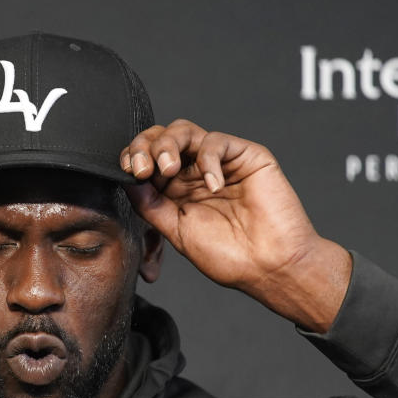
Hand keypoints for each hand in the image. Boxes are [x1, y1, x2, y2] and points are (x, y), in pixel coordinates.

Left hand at [122, 120, 349, 331]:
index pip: (148, 159)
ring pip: (185, 131)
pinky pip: (217, 141)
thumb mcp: (176, 231)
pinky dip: (207, 159)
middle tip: (143, 168)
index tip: (128, 171)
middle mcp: (196, 172)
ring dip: (168, 144)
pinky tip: (212, 185)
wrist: (269, 266)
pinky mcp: (246, 156)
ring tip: (167, 169)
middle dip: (145, 146)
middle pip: (162, 138)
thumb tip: (128, 180)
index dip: (134, 157)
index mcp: (177, 189)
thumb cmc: (228, 256)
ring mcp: (220, 162)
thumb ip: (150, 204)